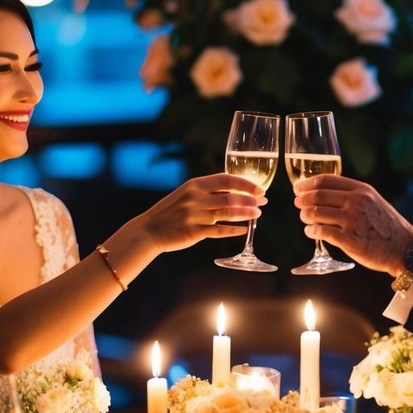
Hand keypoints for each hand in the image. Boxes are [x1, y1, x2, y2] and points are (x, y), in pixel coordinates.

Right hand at [139, 173, 265, 254]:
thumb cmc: (170, 212)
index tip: (258, 188)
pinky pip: (218, 231)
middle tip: (263, 202)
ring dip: (245, 214)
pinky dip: (233, 230)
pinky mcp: (193, 232)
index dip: (245, 183)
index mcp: (194, 185)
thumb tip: (234, 191)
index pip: (226, 179)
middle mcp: (195, 198)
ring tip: (257, 214)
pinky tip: (244, 230)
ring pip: (227, 213)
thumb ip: (206, 192)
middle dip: (250, 200)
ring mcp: (194, 215)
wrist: (148, 230)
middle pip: (230, 197)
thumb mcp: (185, 194)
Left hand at [293, 175, 412, 274]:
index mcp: (362, 190)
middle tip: (297, 203)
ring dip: (305, 215)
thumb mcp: (374, 202)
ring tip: (305, 218)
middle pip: (318, 195)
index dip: (308, 183)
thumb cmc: (387, 227)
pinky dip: (311, 231)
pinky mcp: (349, 240)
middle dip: (303, 199)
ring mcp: (352, 220)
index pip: (327, 180)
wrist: (404, 249)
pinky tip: (310, 232)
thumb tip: (325, 194)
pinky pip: (321, 232)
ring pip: (316, 213)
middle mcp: (356, 202)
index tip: (298, 188)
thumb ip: (353, 196)